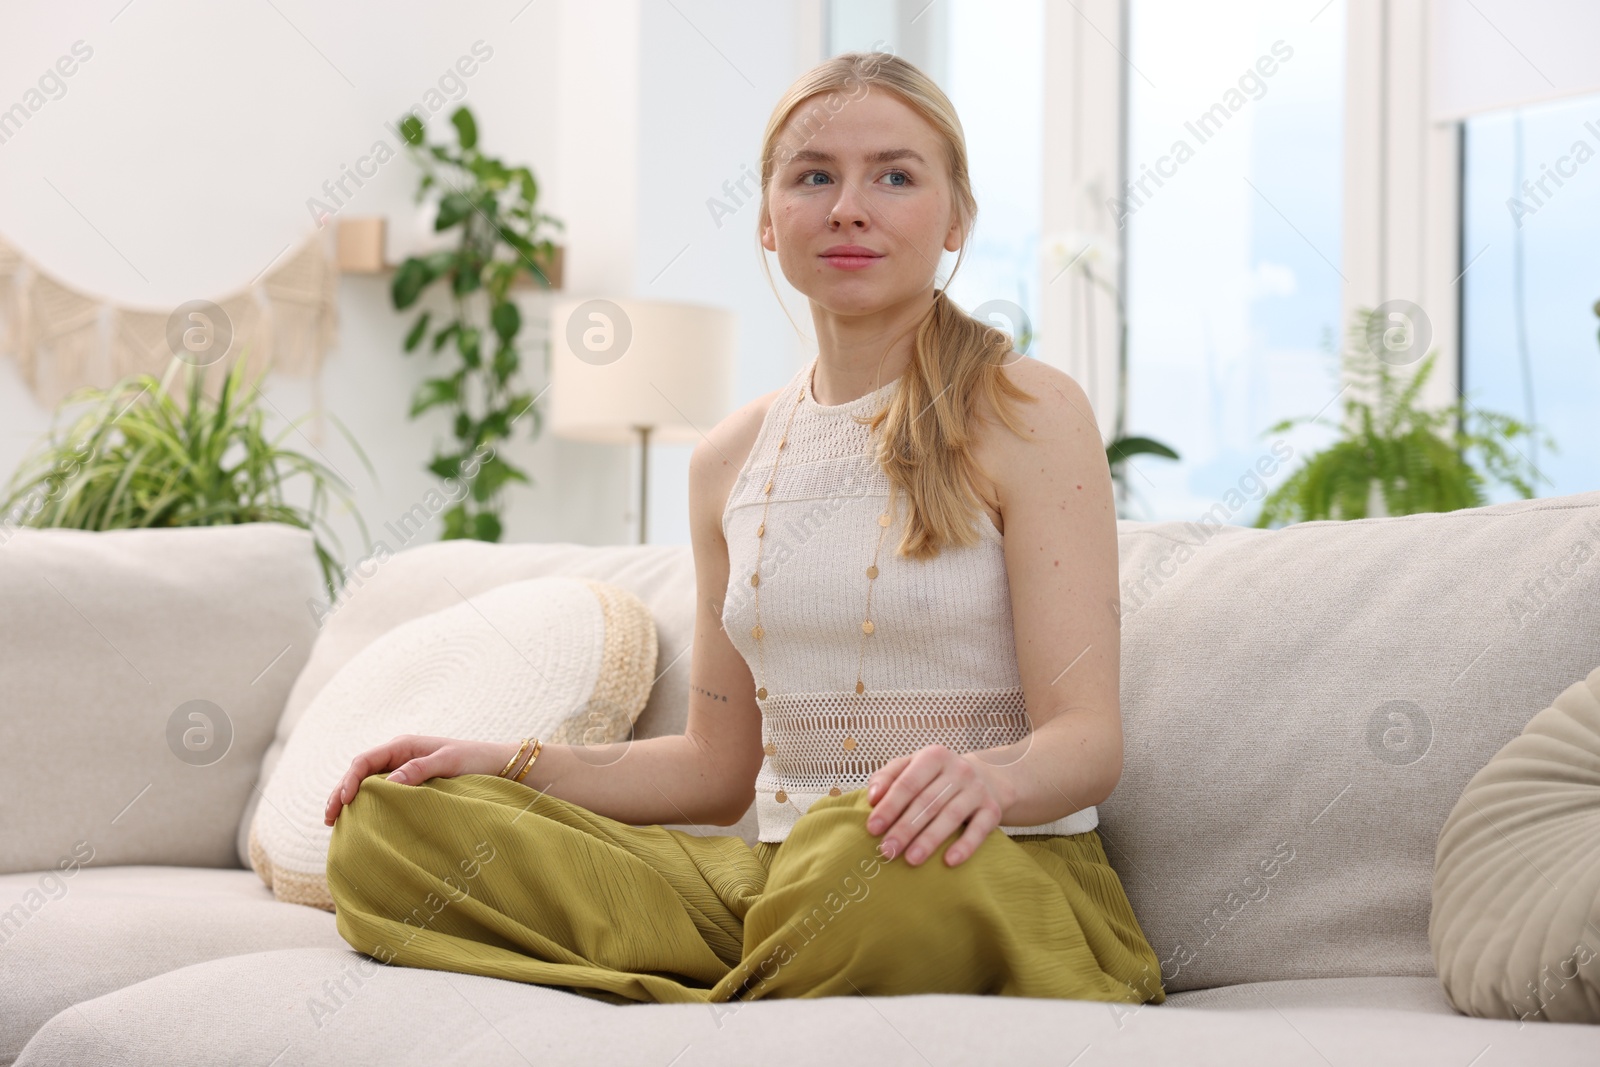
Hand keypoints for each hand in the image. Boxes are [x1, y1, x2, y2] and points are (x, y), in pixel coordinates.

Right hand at [324, 735, 518, 825]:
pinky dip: (366, 805)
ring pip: (367, 784)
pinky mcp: (410, 784)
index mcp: (403, 745)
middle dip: (340, 793)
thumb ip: (420, 769)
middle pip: (359, 773)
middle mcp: (399, 756)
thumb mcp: (448, 762)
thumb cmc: (475, 761)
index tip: (343, 802)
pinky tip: (360, 820)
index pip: (365, 761)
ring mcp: (402, 770)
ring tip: (334, 822)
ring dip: (350, 800)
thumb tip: (389, 782)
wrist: (497, 765)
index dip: (349, 781)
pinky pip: (381, 793)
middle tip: (328, 819)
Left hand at [864, 744, 1007, 867]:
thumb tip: (872, 798)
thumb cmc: (936, 776)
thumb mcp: (911, 766)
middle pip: (927, 802)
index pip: (908, 783)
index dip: (889, 806)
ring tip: (911, 860)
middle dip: (905, 829)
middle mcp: (959, 769)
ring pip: (950, 816)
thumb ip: (887, 777)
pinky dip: (965, 846)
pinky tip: (949, 861)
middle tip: (887, 851)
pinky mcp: (992, 810)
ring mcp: (977, 789)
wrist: (985, 777)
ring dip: (929, 840)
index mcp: (934, 756)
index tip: (872, 828)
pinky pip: (979, 830)